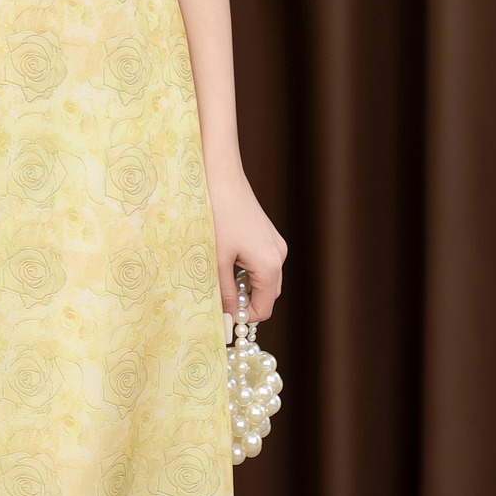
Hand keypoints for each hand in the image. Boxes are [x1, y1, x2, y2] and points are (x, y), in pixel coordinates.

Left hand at [209, 169, 286, 326]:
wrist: (221, 176)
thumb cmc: (217, 216)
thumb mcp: (217, 259)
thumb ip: (224, 292)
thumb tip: (227, 319)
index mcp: (269, 265)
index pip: (264, 309)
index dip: (243, 318)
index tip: (222, 318)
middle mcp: (279, 256)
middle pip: (267, 295)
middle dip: (245, 301)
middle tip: (218, 296)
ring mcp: (276, 244)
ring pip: (264, 279)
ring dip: (245, 285)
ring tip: (220, 273)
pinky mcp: (269, 235)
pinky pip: (262, 263)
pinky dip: (247, 270)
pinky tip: (227, 257)